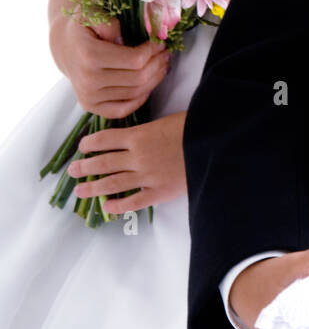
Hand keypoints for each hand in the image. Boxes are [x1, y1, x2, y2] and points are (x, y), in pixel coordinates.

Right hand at [50, 3, 168, 116]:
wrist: (65, 46)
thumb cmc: (84, 27)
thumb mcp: (94, 14)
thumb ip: (111, 24)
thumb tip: (129, 42)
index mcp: (89, 55)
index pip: (135, 60)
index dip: (154, 51)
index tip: (160, 42)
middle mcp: (87, 80)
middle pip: (139, 78)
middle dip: (158, 64)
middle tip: (166, 54)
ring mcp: (88, 96)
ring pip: (135, 93)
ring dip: (154, 79)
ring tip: (161, 65)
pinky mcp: (91, 107)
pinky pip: (123, 109)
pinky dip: (140, 99)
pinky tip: (148, 84)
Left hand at [67, 111, 186, 212]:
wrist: (215, 146)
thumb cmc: (195, 128)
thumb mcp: (168, 121)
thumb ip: (149, 131)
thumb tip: (138, 136)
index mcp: (139, 136)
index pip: (106, 139)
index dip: (91, 143)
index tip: (82, 147)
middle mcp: (137, 157)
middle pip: (104, 162)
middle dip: (86, 167)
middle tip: (73, 171)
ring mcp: (146, 177)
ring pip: (113, 184)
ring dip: (94, 188)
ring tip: (80, 191)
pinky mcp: (159, 192)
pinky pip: (133, 202)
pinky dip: (118, 206)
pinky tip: (106, 207)